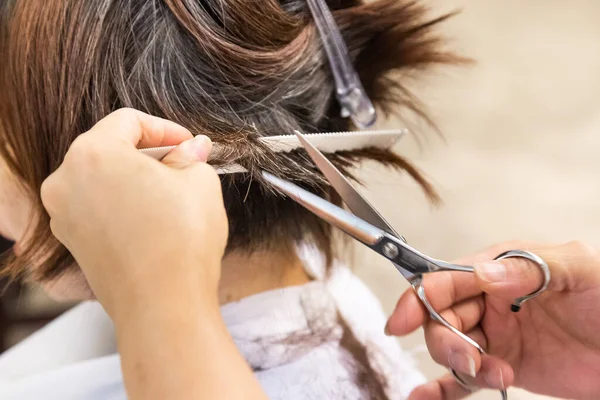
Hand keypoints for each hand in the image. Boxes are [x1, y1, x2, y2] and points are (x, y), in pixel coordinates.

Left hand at [40, 108, 227, 320]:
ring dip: (135, 179)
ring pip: (102, 179)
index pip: (128, 121)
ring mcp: (64, 215)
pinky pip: (98, 208)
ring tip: (171, 194)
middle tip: (183, 165)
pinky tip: (153, 219)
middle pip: (110, 148)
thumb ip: (190, 157)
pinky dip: (123, 204)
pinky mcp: (73, 243)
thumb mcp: (199, 183)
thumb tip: (192, 149)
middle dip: (150, 153)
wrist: (163, 306)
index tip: (188, 143)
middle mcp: (66, 180)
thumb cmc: (180, 241)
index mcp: (93, 153)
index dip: (165, 129)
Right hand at [386, 241, 599, 399]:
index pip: (447, 280)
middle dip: (446, 340)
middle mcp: (491, 300)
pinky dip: (441, 390)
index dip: (419, 299)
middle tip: (471, 360)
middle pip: (442, 317)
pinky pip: (464, 379)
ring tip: (493, 375)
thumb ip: (529, 266)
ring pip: (452, 348)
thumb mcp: (578, 269)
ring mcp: (497, 335)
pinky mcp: (505, 366)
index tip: (401, 321)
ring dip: (458, 365)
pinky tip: (423, 397)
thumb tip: (482, 273)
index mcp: (501, 268)